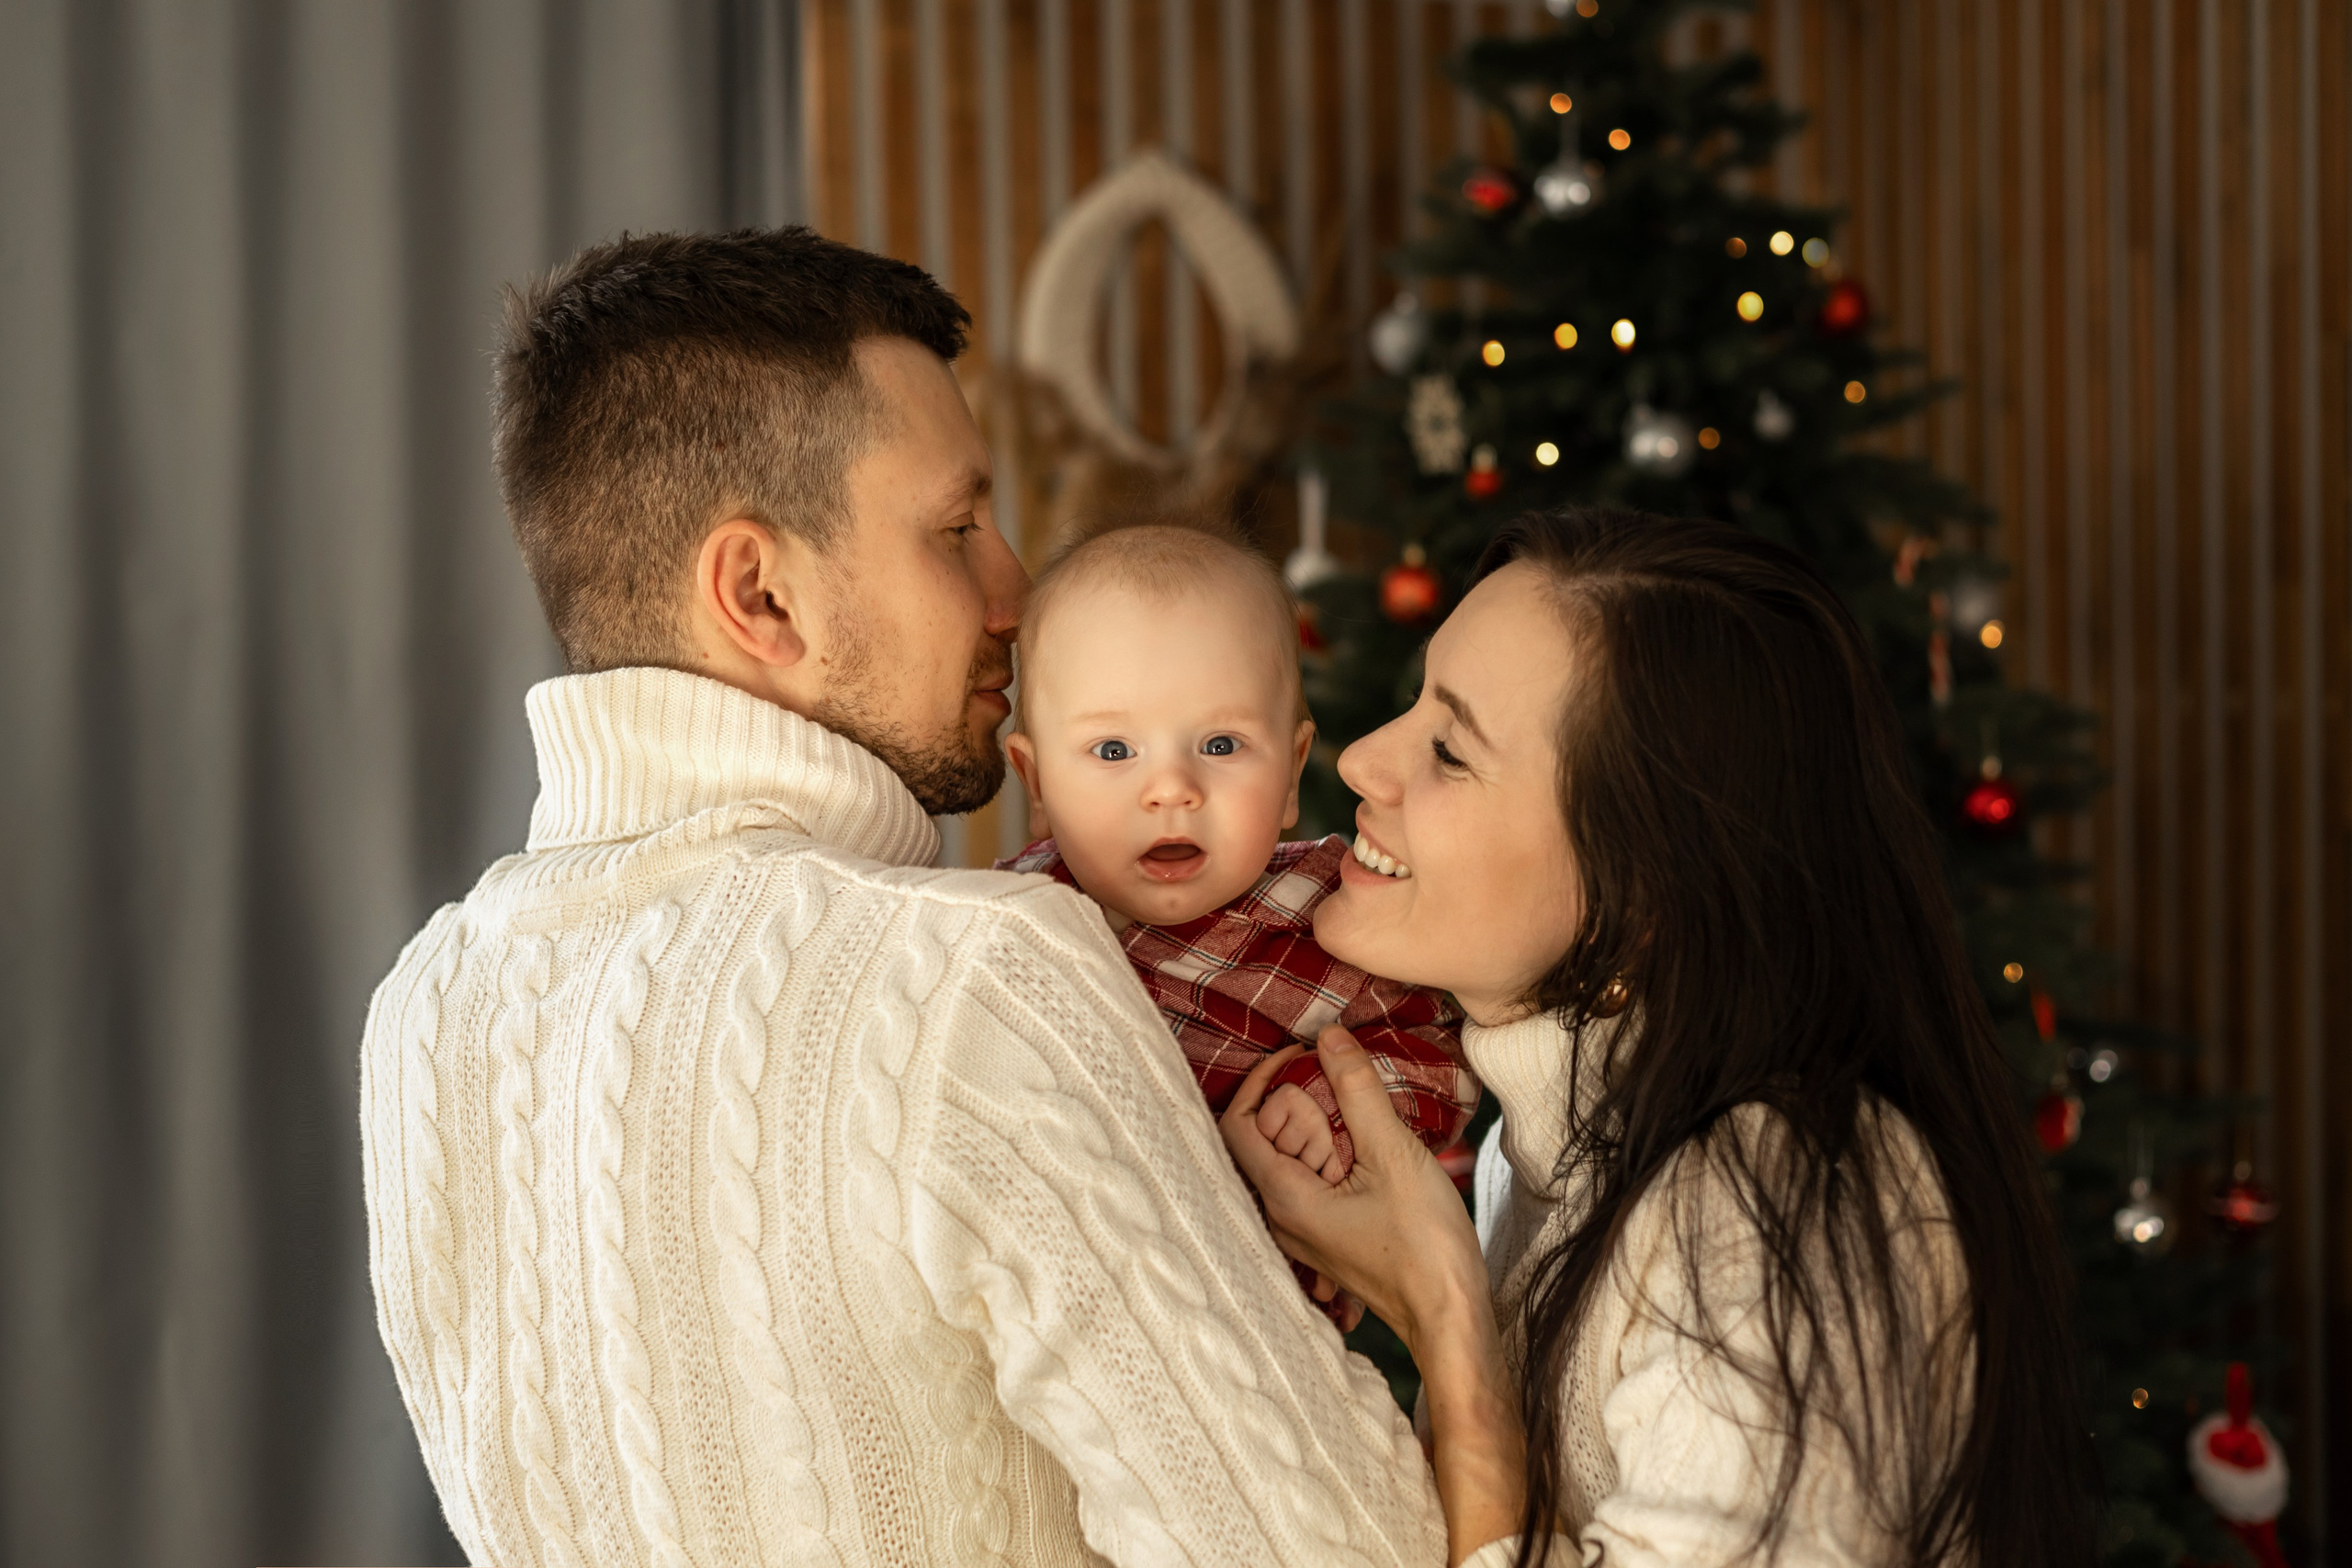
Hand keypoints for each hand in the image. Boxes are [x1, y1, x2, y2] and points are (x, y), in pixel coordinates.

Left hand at [1219, 1026, 1485, 1353]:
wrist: (1450, 1314)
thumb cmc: (1424, 1245)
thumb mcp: (1393, 1153)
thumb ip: (1357, 1090)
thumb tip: (1329, 1036)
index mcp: (1283, 1198)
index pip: (1237, 1123)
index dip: (1260, 1079)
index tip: (1300, 1055)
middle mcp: (1279, 1219)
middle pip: (1259, 1139)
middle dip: (1293, 1101)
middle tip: (1337, 1083)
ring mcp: (1302, 1232)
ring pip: (1285, 1160)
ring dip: (1313, 1127)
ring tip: (1355, 1112)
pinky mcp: (1326, 1237)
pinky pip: (1308, 1182)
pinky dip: (1327, 1153)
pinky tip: (1364, 1148)